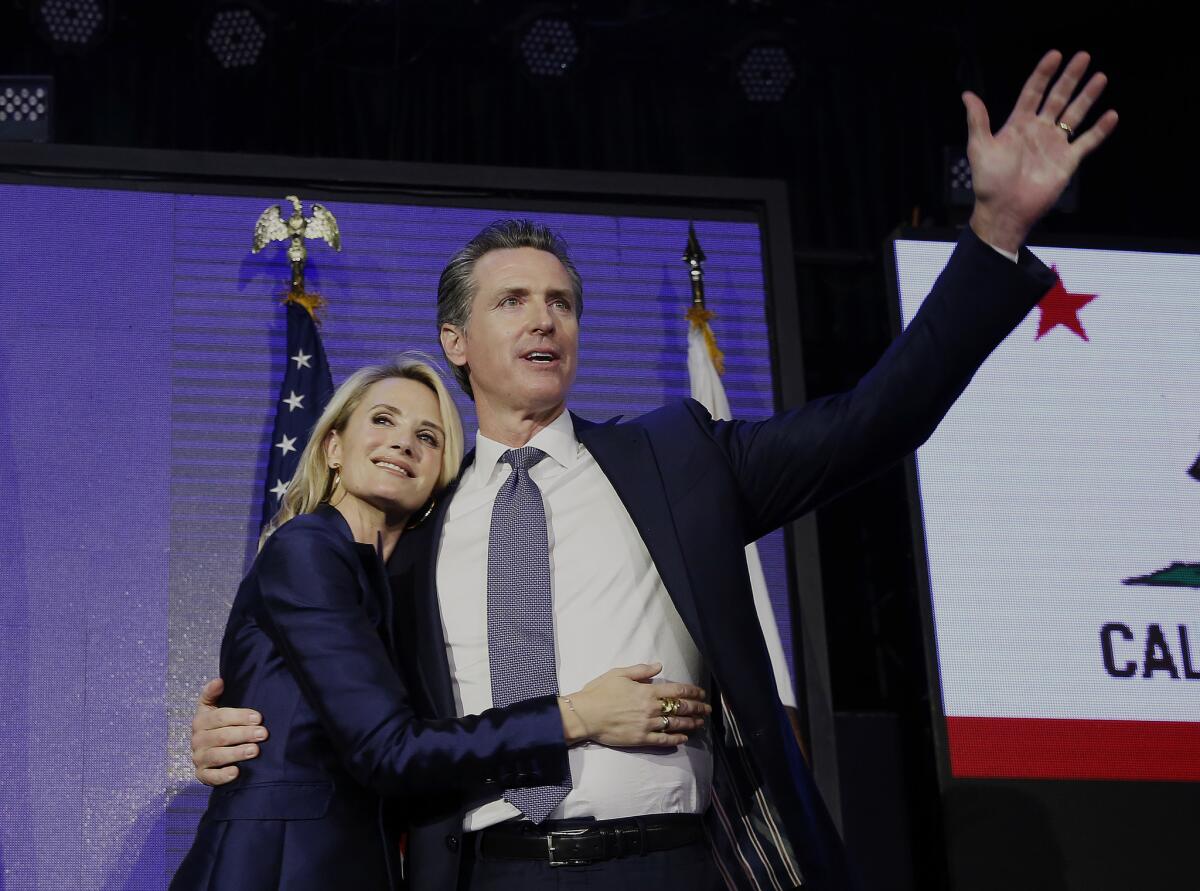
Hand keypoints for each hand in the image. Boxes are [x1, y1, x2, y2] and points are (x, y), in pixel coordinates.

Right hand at [191, 678, 267, 785]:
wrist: (206, 750)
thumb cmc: (216, 725)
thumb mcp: (211, 707)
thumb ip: (212, 693)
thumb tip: (219, 681)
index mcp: (201, 721)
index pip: (220, 717)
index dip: (240, 716)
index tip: (259, 718)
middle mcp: (197, 740)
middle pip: (222, 736)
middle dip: (244, 734)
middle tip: (263, 734)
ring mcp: (199, 758)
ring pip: (218, 756)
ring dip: (236, 753)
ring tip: (255, 751)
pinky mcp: (202, 775)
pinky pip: (211, 777)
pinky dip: (223, 776)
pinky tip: (236, 772)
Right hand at [560, 662, 710, 747]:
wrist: (585, 715)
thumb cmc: (600, 692)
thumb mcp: (619, 674)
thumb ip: (641, 670)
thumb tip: (659, 666)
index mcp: (647, 691)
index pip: (676, 691)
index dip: (692, 691)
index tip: (701, 693)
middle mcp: (651, 708)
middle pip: (680, 708)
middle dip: (697, 708)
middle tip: (707, 709)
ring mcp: (647, 725)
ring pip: (675, 724)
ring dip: (691, 723)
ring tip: (701, 723)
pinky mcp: (641, 739)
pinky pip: (663, 740)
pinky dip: (676, 739)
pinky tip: (684, 738)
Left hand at [965, 50, 1117, 252]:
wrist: (1004, 211)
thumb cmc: (989, 182)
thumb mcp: (979, 148)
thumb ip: (977, 121)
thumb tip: (967, 95)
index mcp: (1018, 125)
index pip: (1033, 92)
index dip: (1043, 74)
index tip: (1055, 55)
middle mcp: (1038, 131)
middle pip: (1058, 98)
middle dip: (1070, 77)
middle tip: (1084, 56)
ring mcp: (1054, 145)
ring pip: (1075, 114)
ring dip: (1087, 96)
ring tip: (1100, 77)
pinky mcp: (1067, 161)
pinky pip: (1087, 142)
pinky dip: (1100, 130)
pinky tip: (1111, 115)